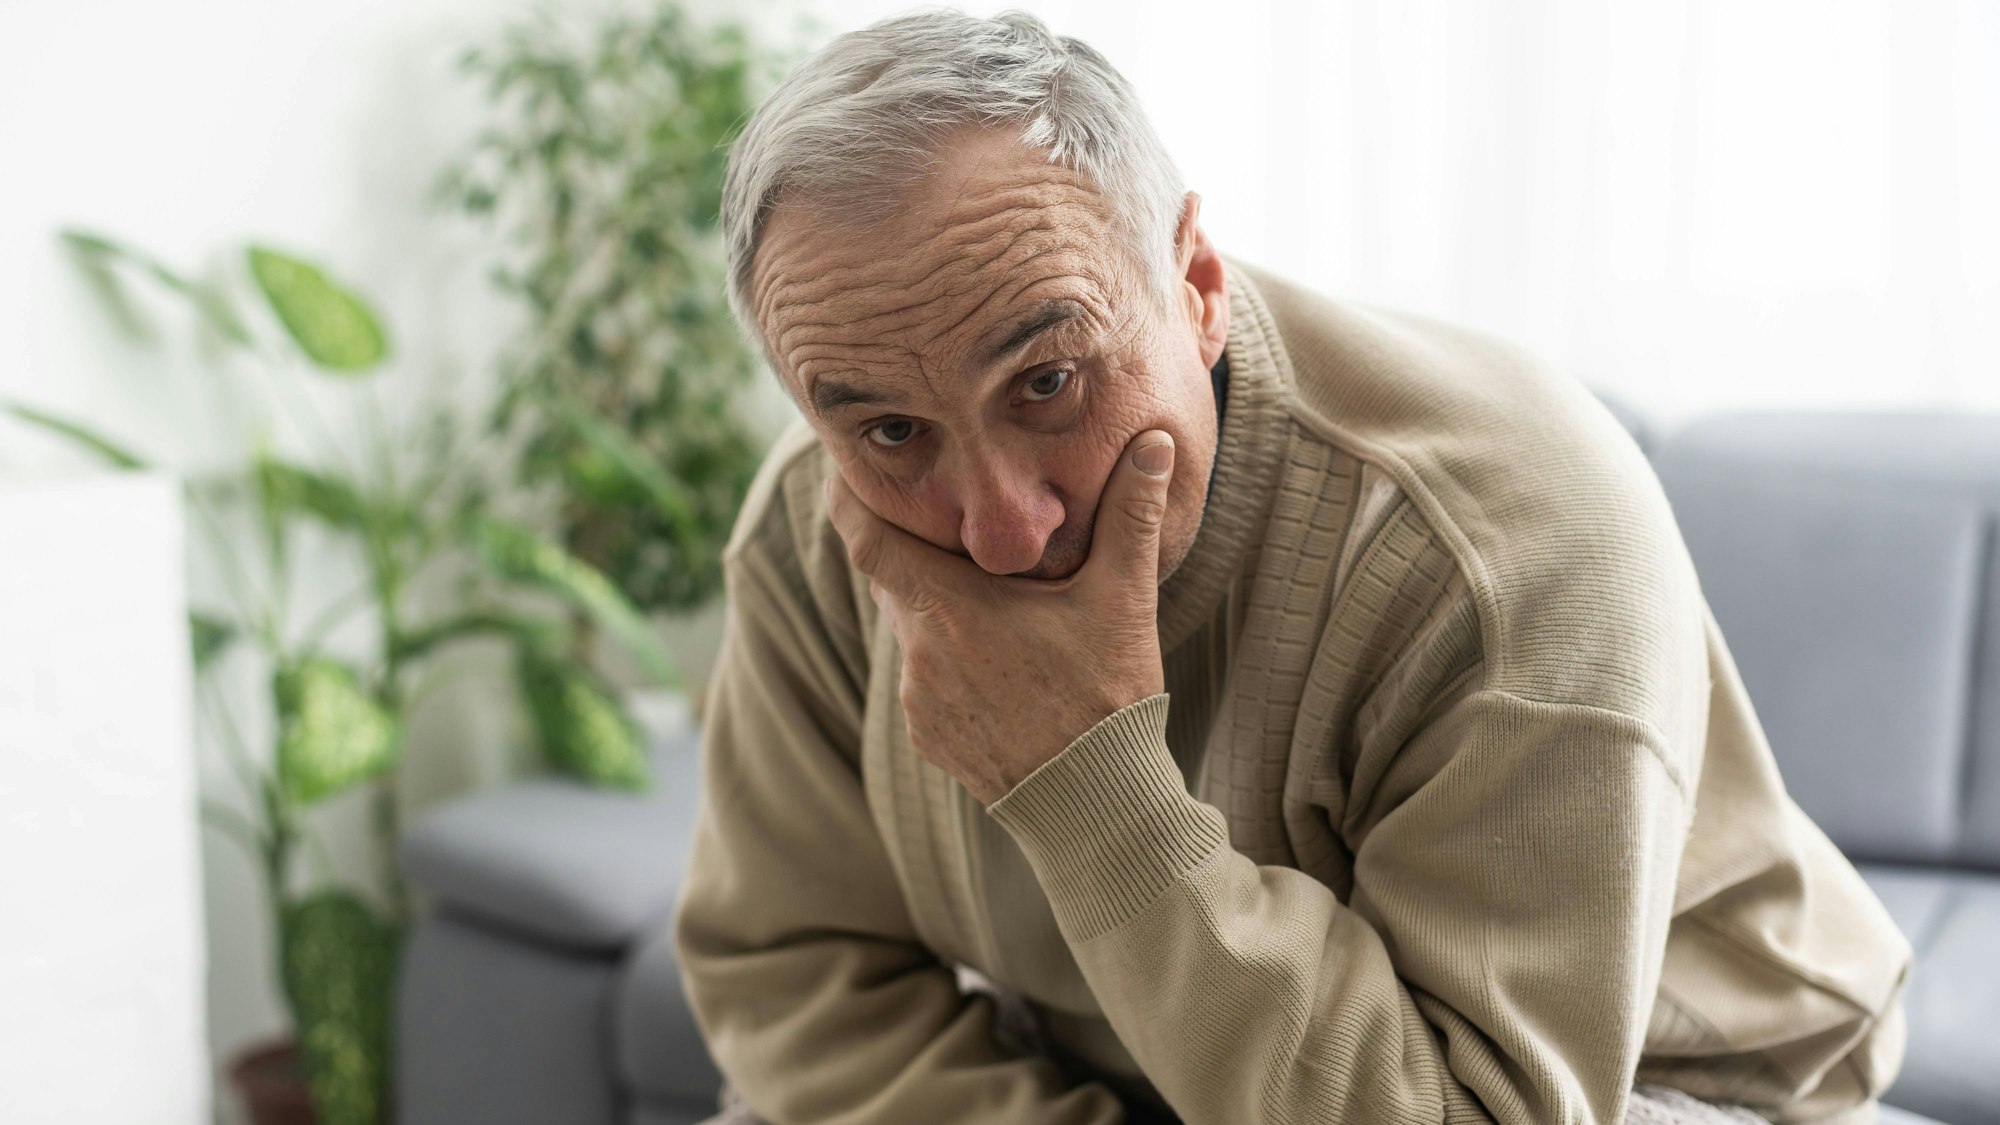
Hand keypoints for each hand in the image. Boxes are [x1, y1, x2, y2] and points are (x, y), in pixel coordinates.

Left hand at [824, 430, 1176, 803]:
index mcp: (953, 609)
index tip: (845, 472)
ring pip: (910, 628)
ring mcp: (918, 699)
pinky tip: (999, 659)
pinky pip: (922, 676)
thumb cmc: (1108, 700)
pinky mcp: (926, 734)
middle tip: (950, 526)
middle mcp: (920, 653)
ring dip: (938, 606)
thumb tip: (1153, 442)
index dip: (848, 500)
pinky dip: (947, 656)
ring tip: (991, 597)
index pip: (867, 539)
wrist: (1097, 804)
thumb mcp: (1123, 601)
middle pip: (893, 579)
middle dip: (916, 551)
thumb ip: (1130, 515)